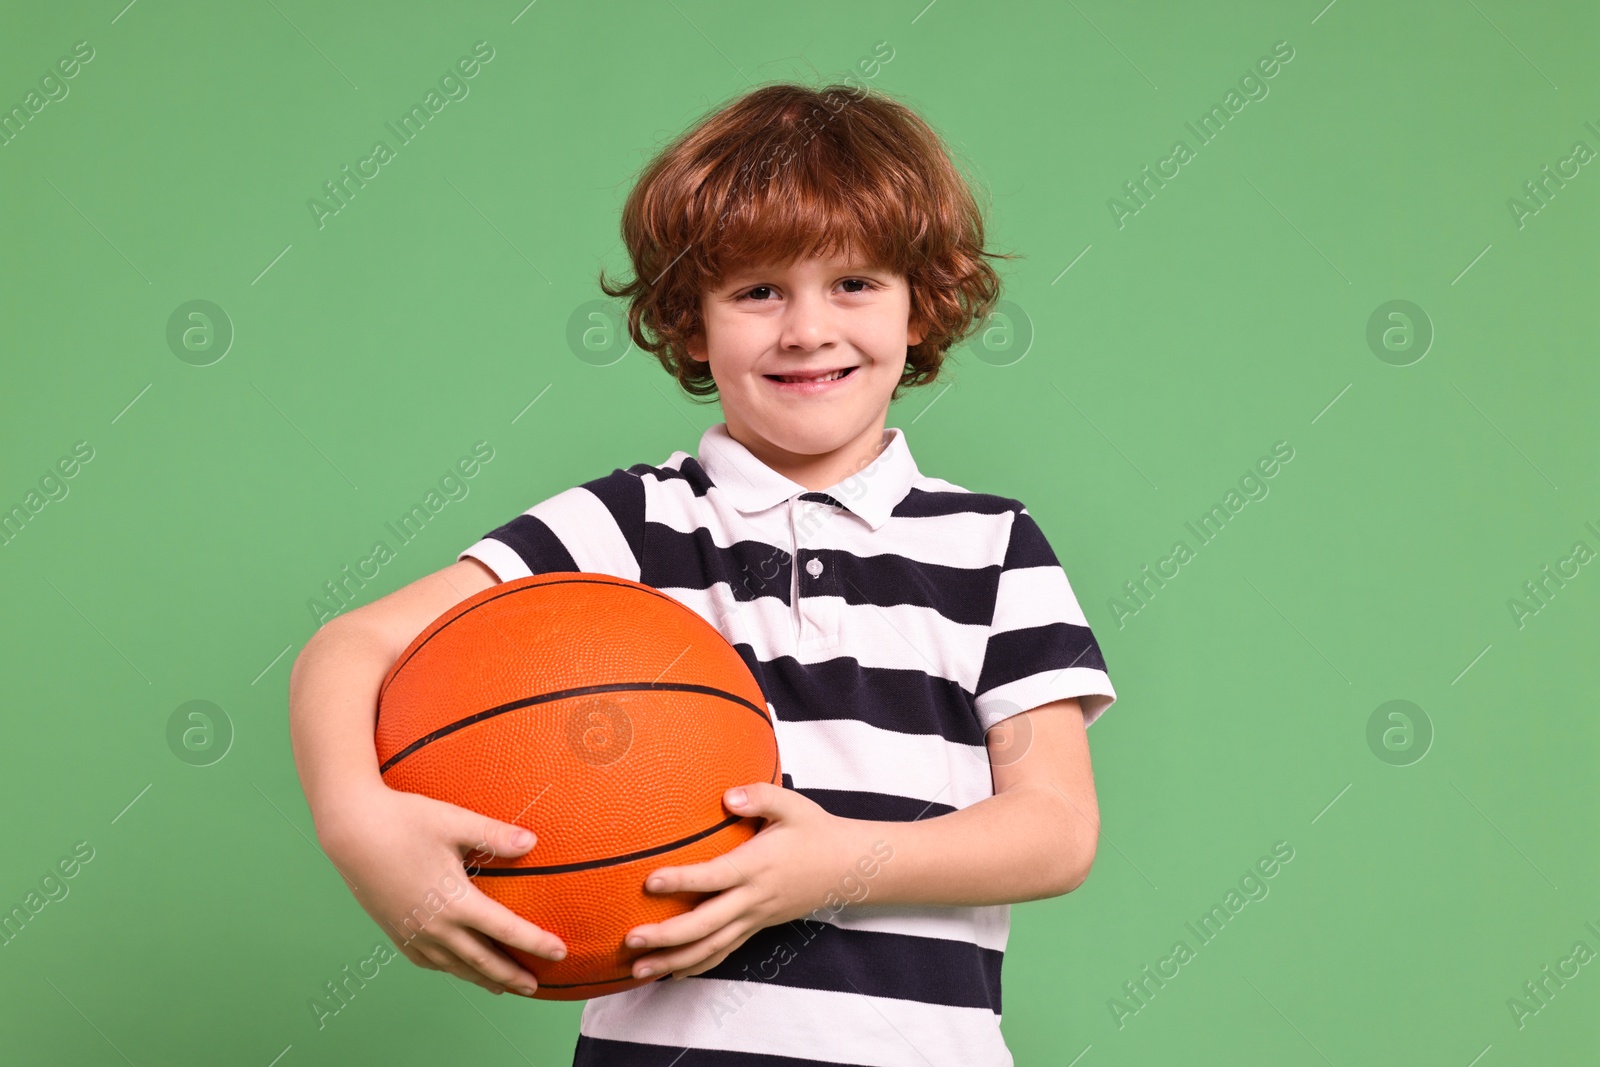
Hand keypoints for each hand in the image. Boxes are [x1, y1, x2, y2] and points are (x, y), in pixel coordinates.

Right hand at [315, 782, 566, 996]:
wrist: (351, 831)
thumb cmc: (404, 820)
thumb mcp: (455, 822)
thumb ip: (495, 835)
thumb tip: (532, 841)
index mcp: (456, 902)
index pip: (506, 930)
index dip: (536, 943)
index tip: (560, 952)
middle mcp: (435, 926)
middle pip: (482, 961)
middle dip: (511, 975)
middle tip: (535, 986)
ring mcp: (413, 933)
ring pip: (455, 966)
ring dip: (482, 978)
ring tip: (502, 987)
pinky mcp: (396, 931)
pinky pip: (428, 961)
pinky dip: (450, 969)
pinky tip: (457, 967)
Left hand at [623, 783, 860, 980]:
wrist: (846, 867)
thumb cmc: (814, 830)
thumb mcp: (792, 805)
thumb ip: (759, 796)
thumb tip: (727, 796)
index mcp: (756, 866)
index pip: (714, 876)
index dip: (683, 881)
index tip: (650, 882)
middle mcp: (753, 898)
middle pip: (706, 925)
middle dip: (667, 936)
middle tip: (631, 940)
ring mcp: (755, 918)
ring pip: (711, 947)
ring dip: (674, 960)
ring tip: (638, 969)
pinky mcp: (757, 927)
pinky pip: (724, 951)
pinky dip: (697, 965)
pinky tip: (672, 973)